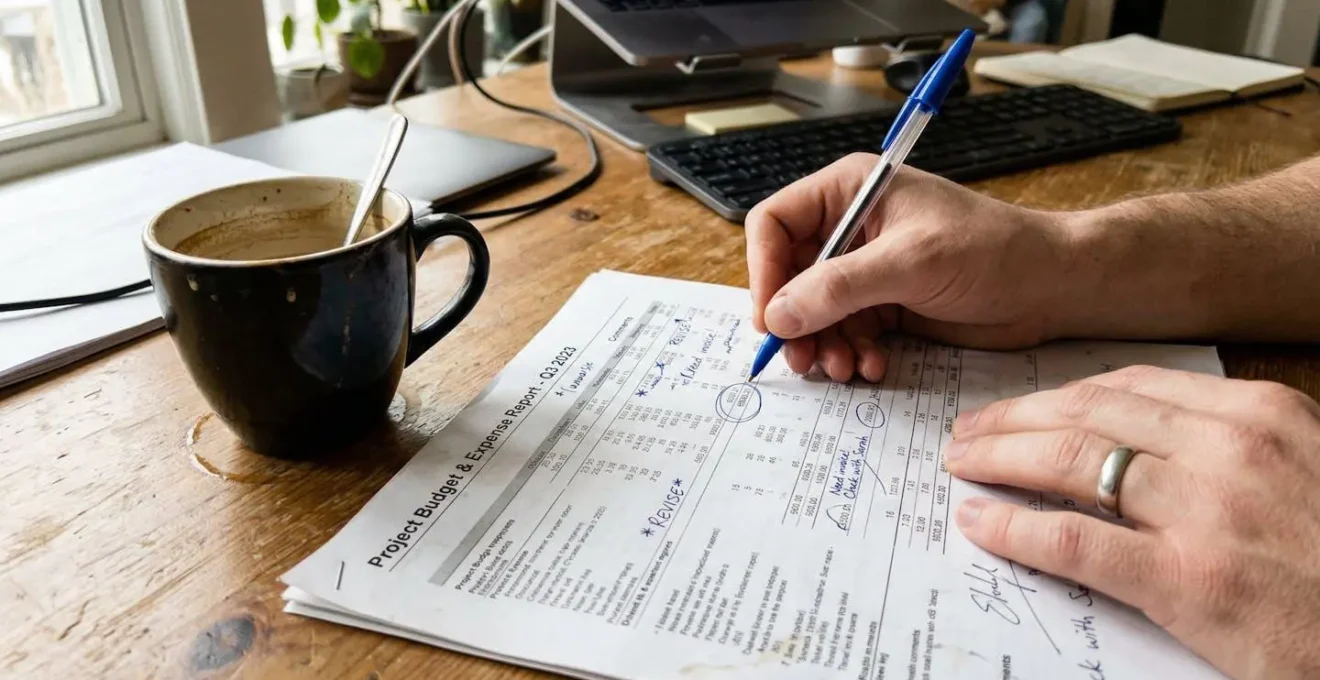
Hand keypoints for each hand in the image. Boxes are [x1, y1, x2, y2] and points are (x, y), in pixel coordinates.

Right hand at [747, 154, 1078, 382]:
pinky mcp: (885, 303)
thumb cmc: (991, 251)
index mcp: (848, 192)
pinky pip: (845, 332)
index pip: (774, 224)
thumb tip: (778, 315)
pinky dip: (851, 352)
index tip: (771, 317)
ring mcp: (866, 268)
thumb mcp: (909, 263)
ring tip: (843, 369)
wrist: (1052, 287)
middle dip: (795, 320)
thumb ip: (839, 288)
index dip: (764, 270)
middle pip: (788, 275)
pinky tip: (872, 366)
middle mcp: (849, 227)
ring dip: (823, 344)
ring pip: (813, 311)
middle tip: (803, 359)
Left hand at [945, 366, 1319, 679]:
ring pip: (1070, 462)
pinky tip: (980, 521)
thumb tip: (1134, 439)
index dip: (1056, 395)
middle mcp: (1230, 447)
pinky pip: (1077, 539)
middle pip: (1087, 413)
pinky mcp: (1188, 580)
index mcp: (1260, 413)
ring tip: (962, 464)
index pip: (1126, 386)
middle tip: (968, 431)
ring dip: (1001, 458)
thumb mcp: (1300, 468)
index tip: (1016, 406)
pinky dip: (1016, 526)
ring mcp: (1207, 511)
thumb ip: (1224, 444)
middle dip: (1014, 418)